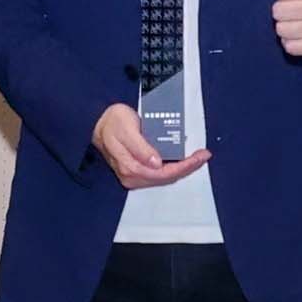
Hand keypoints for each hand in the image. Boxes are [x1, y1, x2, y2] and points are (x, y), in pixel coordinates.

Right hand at [91, 101, 210, 190]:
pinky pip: (159, 174)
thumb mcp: (126, 129)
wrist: (97, 123)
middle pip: (167, 177)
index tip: (200, 156)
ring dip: (182, 168)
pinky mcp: (135, 172)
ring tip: (197, 157)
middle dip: (188, 168)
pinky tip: (182, 160)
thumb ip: (140, 147)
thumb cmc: (111, 123)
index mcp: (131, 167)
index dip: (185, 166)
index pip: (165, 173)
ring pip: (164, 177)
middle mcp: (132, 176)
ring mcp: (133, 176)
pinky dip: (173, 167)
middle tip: (204, 155)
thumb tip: (157, 163)